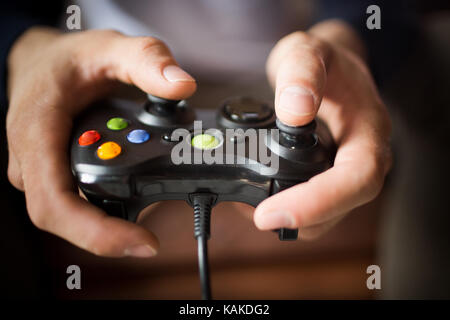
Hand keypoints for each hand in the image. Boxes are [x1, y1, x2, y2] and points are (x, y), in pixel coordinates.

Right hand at [6, 27, 195, 256]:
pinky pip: (78, 203)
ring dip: (111, 221)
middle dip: (112, 232)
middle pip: (68, 220)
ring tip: (149, 212)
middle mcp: (34, 161)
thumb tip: (181, 85)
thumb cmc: (66, 58)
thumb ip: (145, 60)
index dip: (96, 233)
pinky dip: (106, 208)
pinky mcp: (54, 176)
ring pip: (73, 215)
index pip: (56, 204)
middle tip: (152, 237)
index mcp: (37, 133)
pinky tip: (134, 198)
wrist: (40, 62)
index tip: (140, 242)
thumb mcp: (107, 47)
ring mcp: (42, 172)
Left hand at [253, 20, 391, 238]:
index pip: (357, 179)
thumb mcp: (309, 51)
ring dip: (293, 220)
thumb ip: (302, 73)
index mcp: (369, 130)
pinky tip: (260, 199)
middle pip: (342, 208)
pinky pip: (315, 207)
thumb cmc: (325, 62)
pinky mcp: (329, 178)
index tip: (273, 213)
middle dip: (300, 219)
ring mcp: (346, 172)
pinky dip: (288, 209)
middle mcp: (363, 158)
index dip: (319, 202)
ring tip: (252, 207)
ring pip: (327, 215)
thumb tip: (295, 111)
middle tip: (258, 216)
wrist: (331, 69)